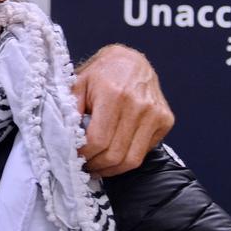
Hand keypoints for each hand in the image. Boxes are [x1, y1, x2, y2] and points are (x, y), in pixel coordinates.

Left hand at [74, 44, 174, 176]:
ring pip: (133, 159)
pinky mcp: (166, 121)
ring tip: (98, 167)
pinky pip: (145, 151)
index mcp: (114, 95)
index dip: (84, 155)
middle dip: (97, 166)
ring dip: (112, 169)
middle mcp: (139, 106)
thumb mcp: (78, 84)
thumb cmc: (100, 73)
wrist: (130, 61)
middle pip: (116, 154)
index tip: (74, 157)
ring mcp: (155, 114)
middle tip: (85, 167)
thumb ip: (70, 110)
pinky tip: (115, 154)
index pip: (98, 140)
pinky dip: (128, 158)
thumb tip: (65, 140)